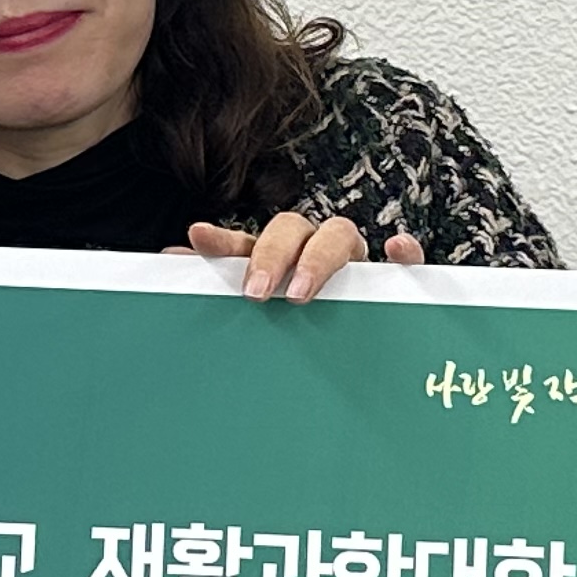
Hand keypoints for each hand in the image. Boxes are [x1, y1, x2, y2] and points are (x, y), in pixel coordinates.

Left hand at [185, 214, 425, 299]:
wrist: (357, 348)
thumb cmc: (296, 323)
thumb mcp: (257, 309)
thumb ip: (218, 285)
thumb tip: (170, 260)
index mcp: (275, 257)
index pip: (246, 239)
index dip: (223, 238)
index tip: (197, 237)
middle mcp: (311, 248)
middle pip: (291, 228)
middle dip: (271, 256)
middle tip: (256, 293)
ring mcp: (353, 260)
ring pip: (340, 234)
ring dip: (320, 258)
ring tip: (300, 293)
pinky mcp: (393, 277)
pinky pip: (406, 259)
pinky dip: (404, 251)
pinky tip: (395, 250)